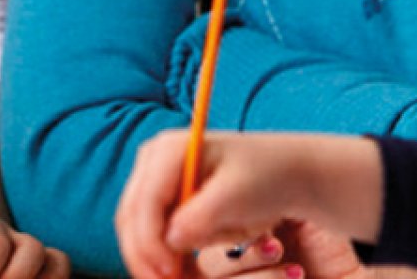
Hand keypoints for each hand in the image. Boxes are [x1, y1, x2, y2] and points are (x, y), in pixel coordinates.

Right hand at [115, 131, 381, 278]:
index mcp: (170, 149)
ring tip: (176, 278)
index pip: (143, 203)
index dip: (150, 244)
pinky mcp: (165, 194)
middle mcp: (154, 158)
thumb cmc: (266, 178)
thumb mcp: (237, 197)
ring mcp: (156, 176)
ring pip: (135, 227)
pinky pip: (150, 230)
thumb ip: (200, 218)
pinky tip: (178, 270)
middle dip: (146, 256)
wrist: (285, 171)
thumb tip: (170, 239)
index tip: (171, 274)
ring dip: (151, 257)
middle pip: (130, 217)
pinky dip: (161, 253)